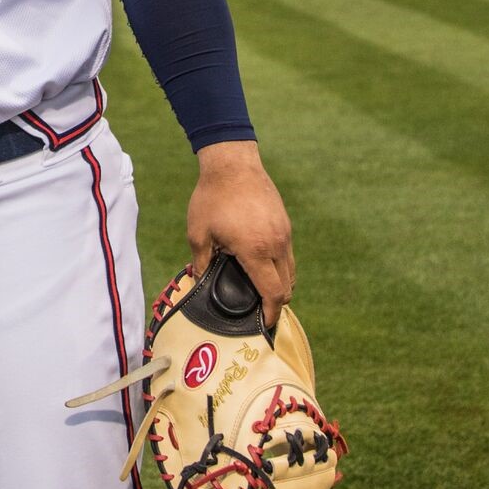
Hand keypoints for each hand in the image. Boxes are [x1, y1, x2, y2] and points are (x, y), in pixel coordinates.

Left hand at [187, 140, 294, 326]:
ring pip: (291, 271)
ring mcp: (284, 233)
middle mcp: (276, 244)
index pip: (272, 293)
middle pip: (287, 286)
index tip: (264, 325)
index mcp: (255, 251)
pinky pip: (288, 254)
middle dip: (276, 302)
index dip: (270, 313)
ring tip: (261, 290)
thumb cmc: (212, 197)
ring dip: (280, 284)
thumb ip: (202, 262)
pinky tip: (262, 265)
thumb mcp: (198, 233)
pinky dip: (280, 266)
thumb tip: (200, 282)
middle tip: (259, 310)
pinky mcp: (285, 223)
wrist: (232, 163)